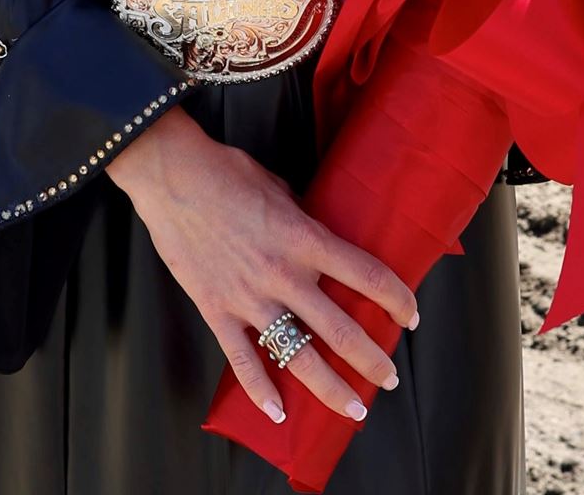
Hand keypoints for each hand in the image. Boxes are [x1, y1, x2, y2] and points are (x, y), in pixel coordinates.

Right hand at [105, 105, 416, 426]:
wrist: (172, 177)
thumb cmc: (227, 172)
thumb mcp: (280, 188)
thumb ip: (302, 220)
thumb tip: (316, 234)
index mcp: (304, 238)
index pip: (365, 275)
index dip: (396, 298)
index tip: (410, 315)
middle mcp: (283, 274)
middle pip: (340, 329)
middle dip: (371, 360)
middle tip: (389, 378)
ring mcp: (249, 297)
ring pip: (298, 355)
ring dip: (330, 388)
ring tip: (353, 408)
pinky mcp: (217, 310)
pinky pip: (242, 360)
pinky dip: (260, 390)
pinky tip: (277, 411)